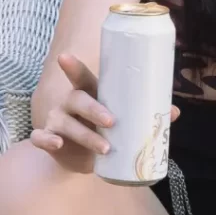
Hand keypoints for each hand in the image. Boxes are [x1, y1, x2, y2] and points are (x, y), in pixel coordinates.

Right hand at [30, 53, 178, 173]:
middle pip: (78, 99)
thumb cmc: (107, 129)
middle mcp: (70, 102)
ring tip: (106, 147)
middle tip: (112, 121)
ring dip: (85, 135)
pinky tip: (57, 144)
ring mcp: (56, 120)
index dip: (72, 67)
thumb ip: (146, 113)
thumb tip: (175, 112)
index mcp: (90, 92)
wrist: (85, 157)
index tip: (64, 57)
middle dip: (94, 109)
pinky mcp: (47, 139)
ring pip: (66, 123)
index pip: (81, 77)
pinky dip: (46, 140)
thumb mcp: (125, 120)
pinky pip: (41, 138)